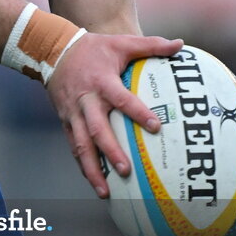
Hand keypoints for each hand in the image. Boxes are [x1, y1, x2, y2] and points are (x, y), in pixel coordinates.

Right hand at [46, 32, 183, 198]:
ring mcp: (73, 114)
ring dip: (92, 169)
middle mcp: (86, 101)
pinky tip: (95, 183)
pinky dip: (83, 165)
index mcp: (102, 82)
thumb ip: (151, 45)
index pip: (122, 100)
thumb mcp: (121, 43)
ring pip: (81, 146)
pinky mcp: (66, 121)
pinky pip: (75, 146)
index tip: (156, 127)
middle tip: (126, 170)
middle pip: (97, 130)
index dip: (138, 113)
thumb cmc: (93, 48)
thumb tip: (181, 44)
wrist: (54, 52)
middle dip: (111, 152)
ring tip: (105, 192)